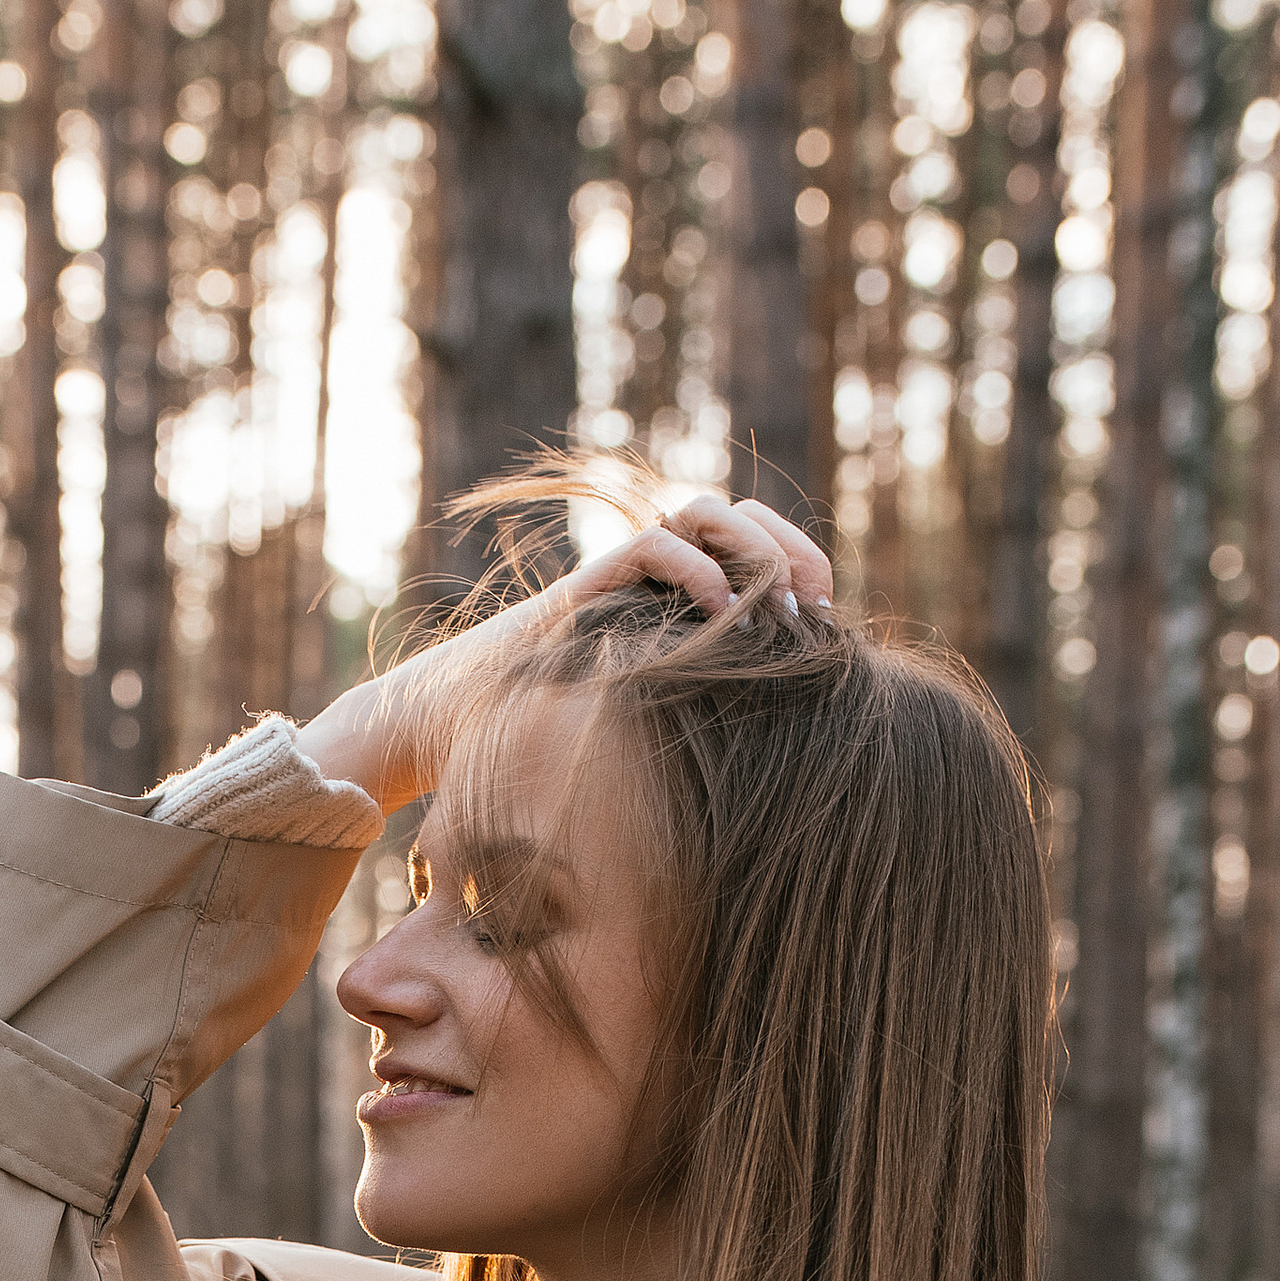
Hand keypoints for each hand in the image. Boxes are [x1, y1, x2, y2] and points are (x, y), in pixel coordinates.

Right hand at [295, 491, 835, 812]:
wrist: (448, 731)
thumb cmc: (540, 748)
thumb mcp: (642, 736)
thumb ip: (694, 723)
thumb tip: (776, 771)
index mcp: (675, 603)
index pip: (754, 551)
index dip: (800, 569)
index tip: (831, 622)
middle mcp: (652, 577)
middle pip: (742, 517)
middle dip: (790, 548)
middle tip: (819, 604)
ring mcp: (620, 577)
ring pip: (705, 509)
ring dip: (753, 544)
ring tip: (781, 602)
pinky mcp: (588, 586)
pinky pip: (653, 545)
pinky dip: (694, 569)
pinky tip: (719, 615)